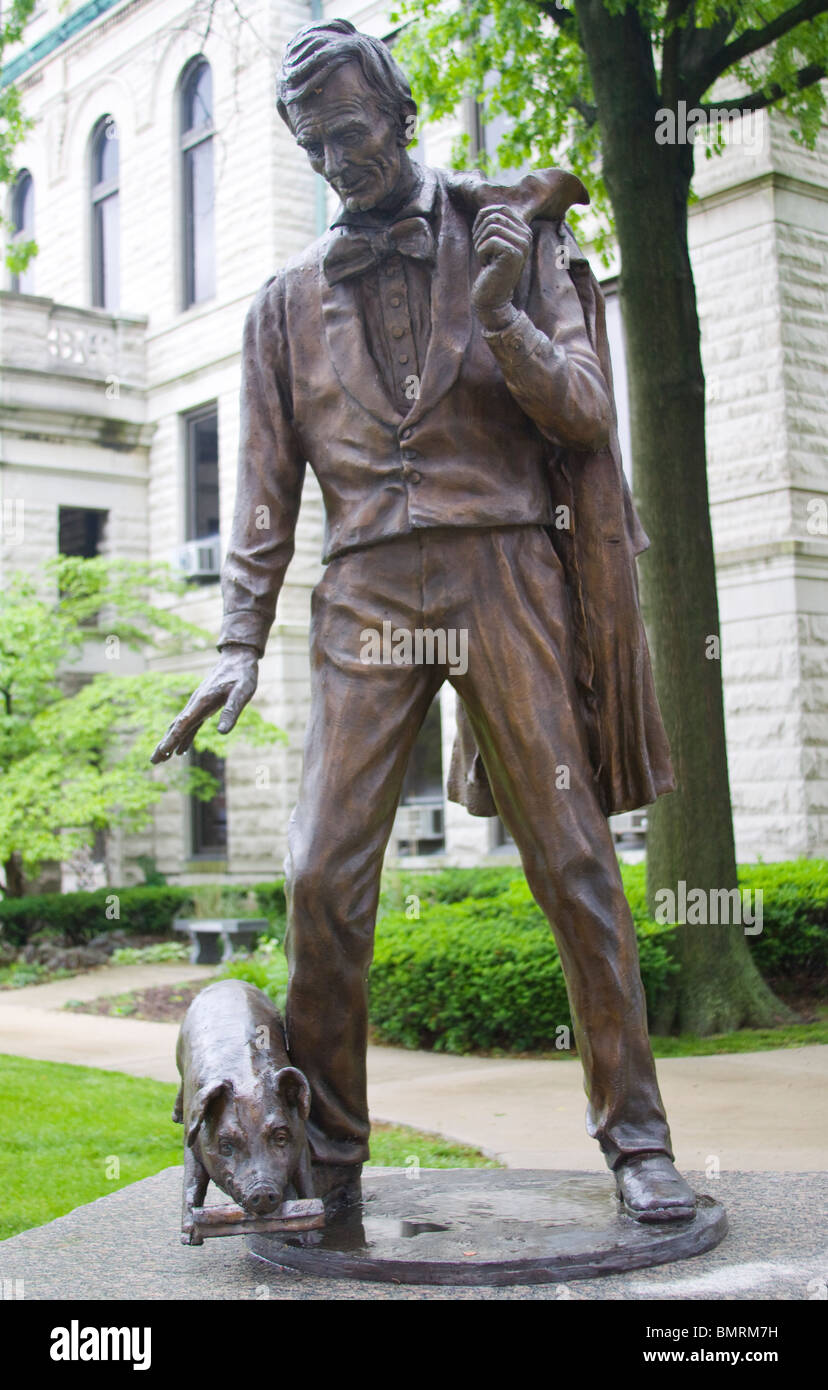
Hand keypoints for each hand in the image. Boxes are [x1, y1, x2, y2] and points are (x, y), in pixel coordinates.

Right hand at [151, 645, 258, 762]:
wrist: (237, 658)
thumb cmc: (242, 674)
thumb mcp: (242, 692)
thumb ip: (232, 711)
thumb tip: (222, 733)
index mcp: (202, 701)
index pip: (184, 723)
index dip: (173, 739)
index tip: (162, 751)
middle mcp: (196, 703)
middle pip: (176, 727)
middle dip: (164, 744)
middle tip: (153, 761)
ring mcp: (198, 704)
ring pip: (181, 726)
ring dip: (171, 742)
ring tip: (161, 758)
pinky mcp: (203, 705)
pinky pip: (190, 724)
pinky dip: (184, 737)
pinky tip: (181, 749)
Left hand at [471, 204, 532, 320]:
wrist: (493, 298)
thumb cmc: (490, 269)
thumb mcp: (492, 242)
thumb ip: (492, 224)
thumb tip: (484, 209)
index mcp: (524, 229)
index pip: (499, 208)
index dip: (483, 221)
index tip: (483, 240)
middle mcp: (527, 235)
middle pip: (494, 215)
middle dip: (480, 232)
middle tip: (482, 251)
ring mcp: (522, 244)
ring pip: (491, 226)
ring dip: (480, 243)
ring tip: (485, 258)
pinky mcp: (514, 254)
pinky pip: (489, 241)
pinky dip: (481, 253)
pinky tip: (487, 265)